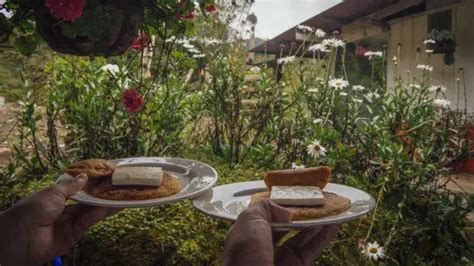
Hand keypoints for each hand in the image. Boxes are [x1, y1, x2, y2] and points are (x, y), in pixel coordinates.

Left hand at [0, 174, 121, 265]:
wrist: (20, 237)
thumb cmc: (32, 209)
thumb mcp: (53, 192)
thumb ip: (72, 186)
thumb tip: (85, 177)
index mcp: (56, 197)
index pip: (78, 189)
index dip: (92, 183)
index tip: (106, 176)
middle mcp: (65, 209)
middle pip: (87, 201)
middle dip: (102, 194)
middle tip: (119, 186)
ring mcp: (70, 222)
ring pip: (91, 211)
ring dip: (106, 203)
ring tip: (122, 195)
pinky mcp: (75, 234)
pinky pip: (89, 221)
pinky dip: (100, 213)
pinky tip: (112, 205)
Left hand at [223, 199, 339, 265]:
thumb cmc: (246, 254)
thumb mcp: (248, 221)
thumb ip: (265, 208)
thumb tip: (286, 212)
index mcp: (246, 234)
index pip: (263, 215)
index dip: (278, 205)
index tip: (294, 194)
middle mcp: (263, 245)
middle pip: (285, 225)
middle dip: (299, 214)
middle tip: (315, 201)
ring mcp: (280, 258)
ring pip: (301, 236)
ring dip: (316, 223)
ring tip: (329, 209)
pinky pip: (312, 249)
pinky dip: (323, 237)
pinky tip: (333, 225)